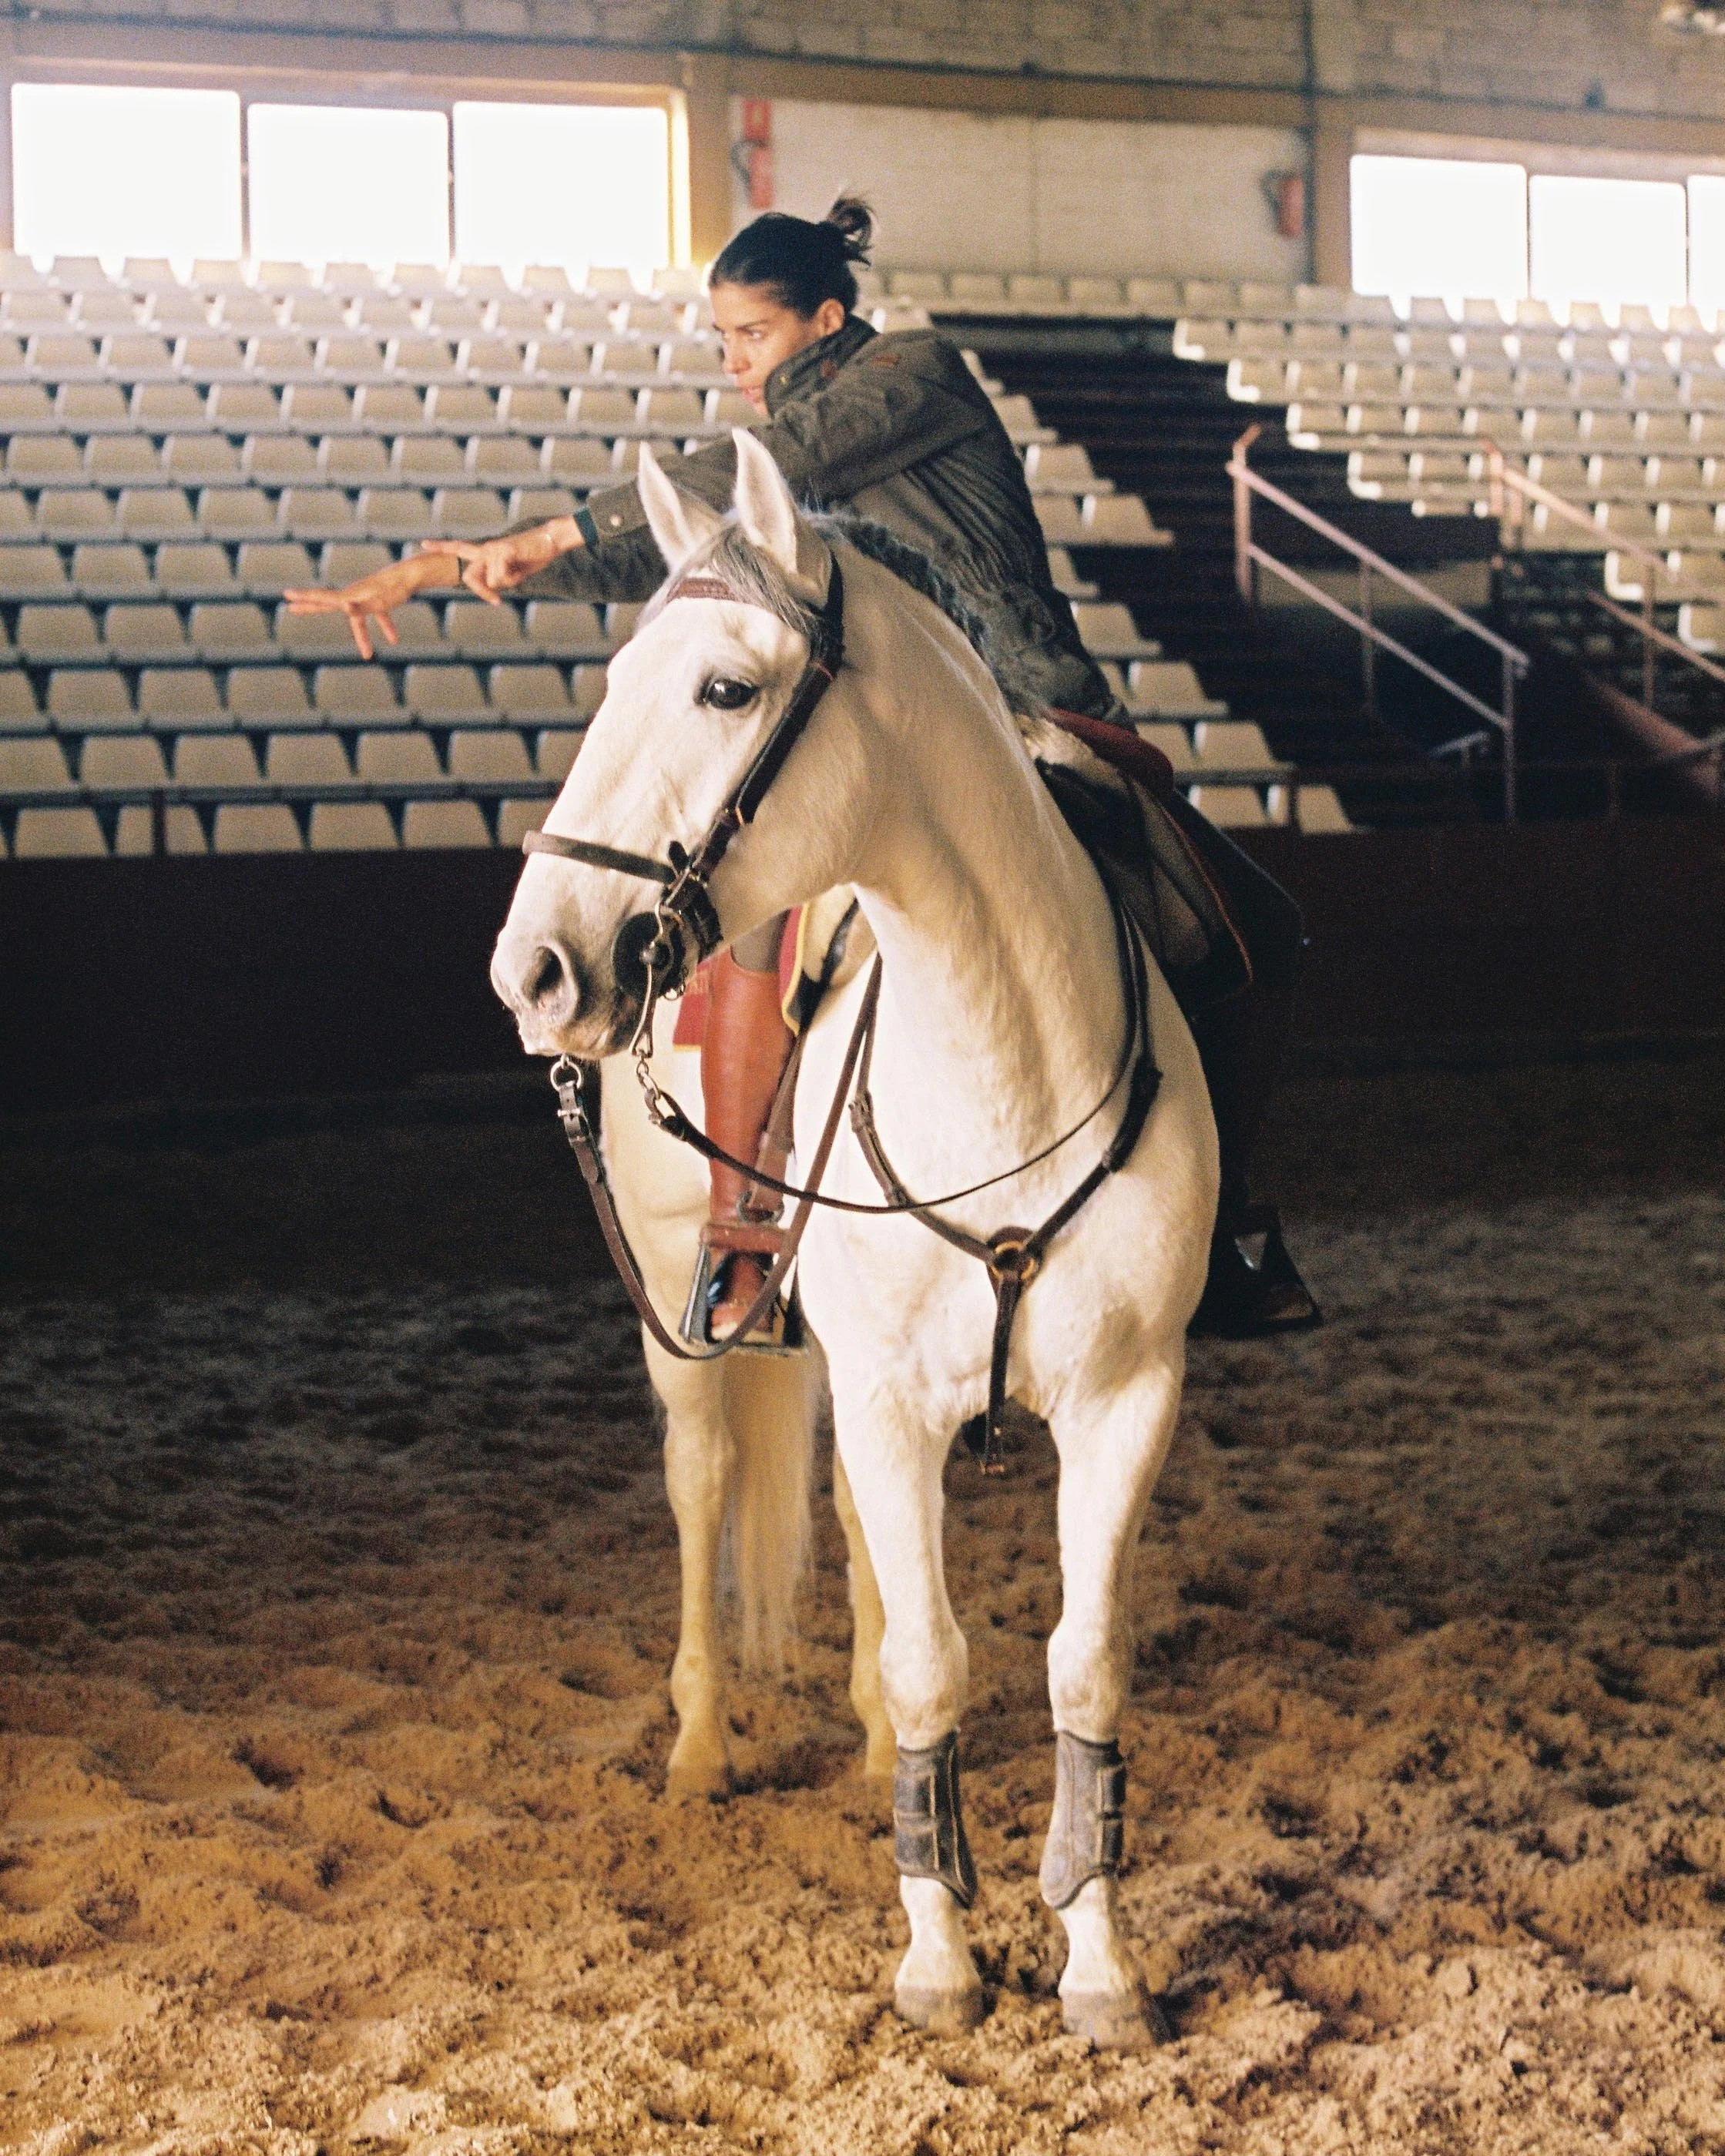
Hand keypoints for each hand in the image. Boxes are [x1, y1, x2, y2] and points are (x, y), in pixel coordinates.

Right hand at [281, 555, 453, 661]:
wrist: (412, 575)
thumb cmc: (393, 590)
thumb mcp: (376, 603)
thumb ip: (359, 608)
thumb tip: (344, 607)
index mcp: (348, 597)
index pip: (322, 598)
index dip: (304, 598)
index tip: (286, 593)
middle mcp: (353, 596)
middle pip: (327, 604)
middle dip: (310, 608)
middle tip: (291, 609)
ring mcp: (365, 598)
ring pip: (358, 619)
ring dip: (363, 637)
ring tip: (367, 655)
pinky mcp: (379, 599)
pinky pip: (378, 615)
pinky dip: (385, 627)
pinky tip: (395, 640)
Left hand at [420, 517, 582, 604]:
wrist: (549, 542)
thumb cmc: (533, 557)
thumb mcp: (513, 573)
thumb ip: (498, 579)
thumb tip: (491, 589)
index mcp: (485, 551)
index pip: (459, 547)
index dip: (441, 547)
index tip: (422, 544)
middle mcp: (485, 548)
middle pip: (469, 577)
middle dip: (482, 592)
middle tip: (497, 601)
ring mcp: (493, 548)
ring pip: (490, 581)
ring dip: (508, 582)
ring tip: (519, 571)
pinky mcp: (503, 550)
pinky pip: (501, 577)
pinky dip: (513, 579)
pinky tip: (521, 568)